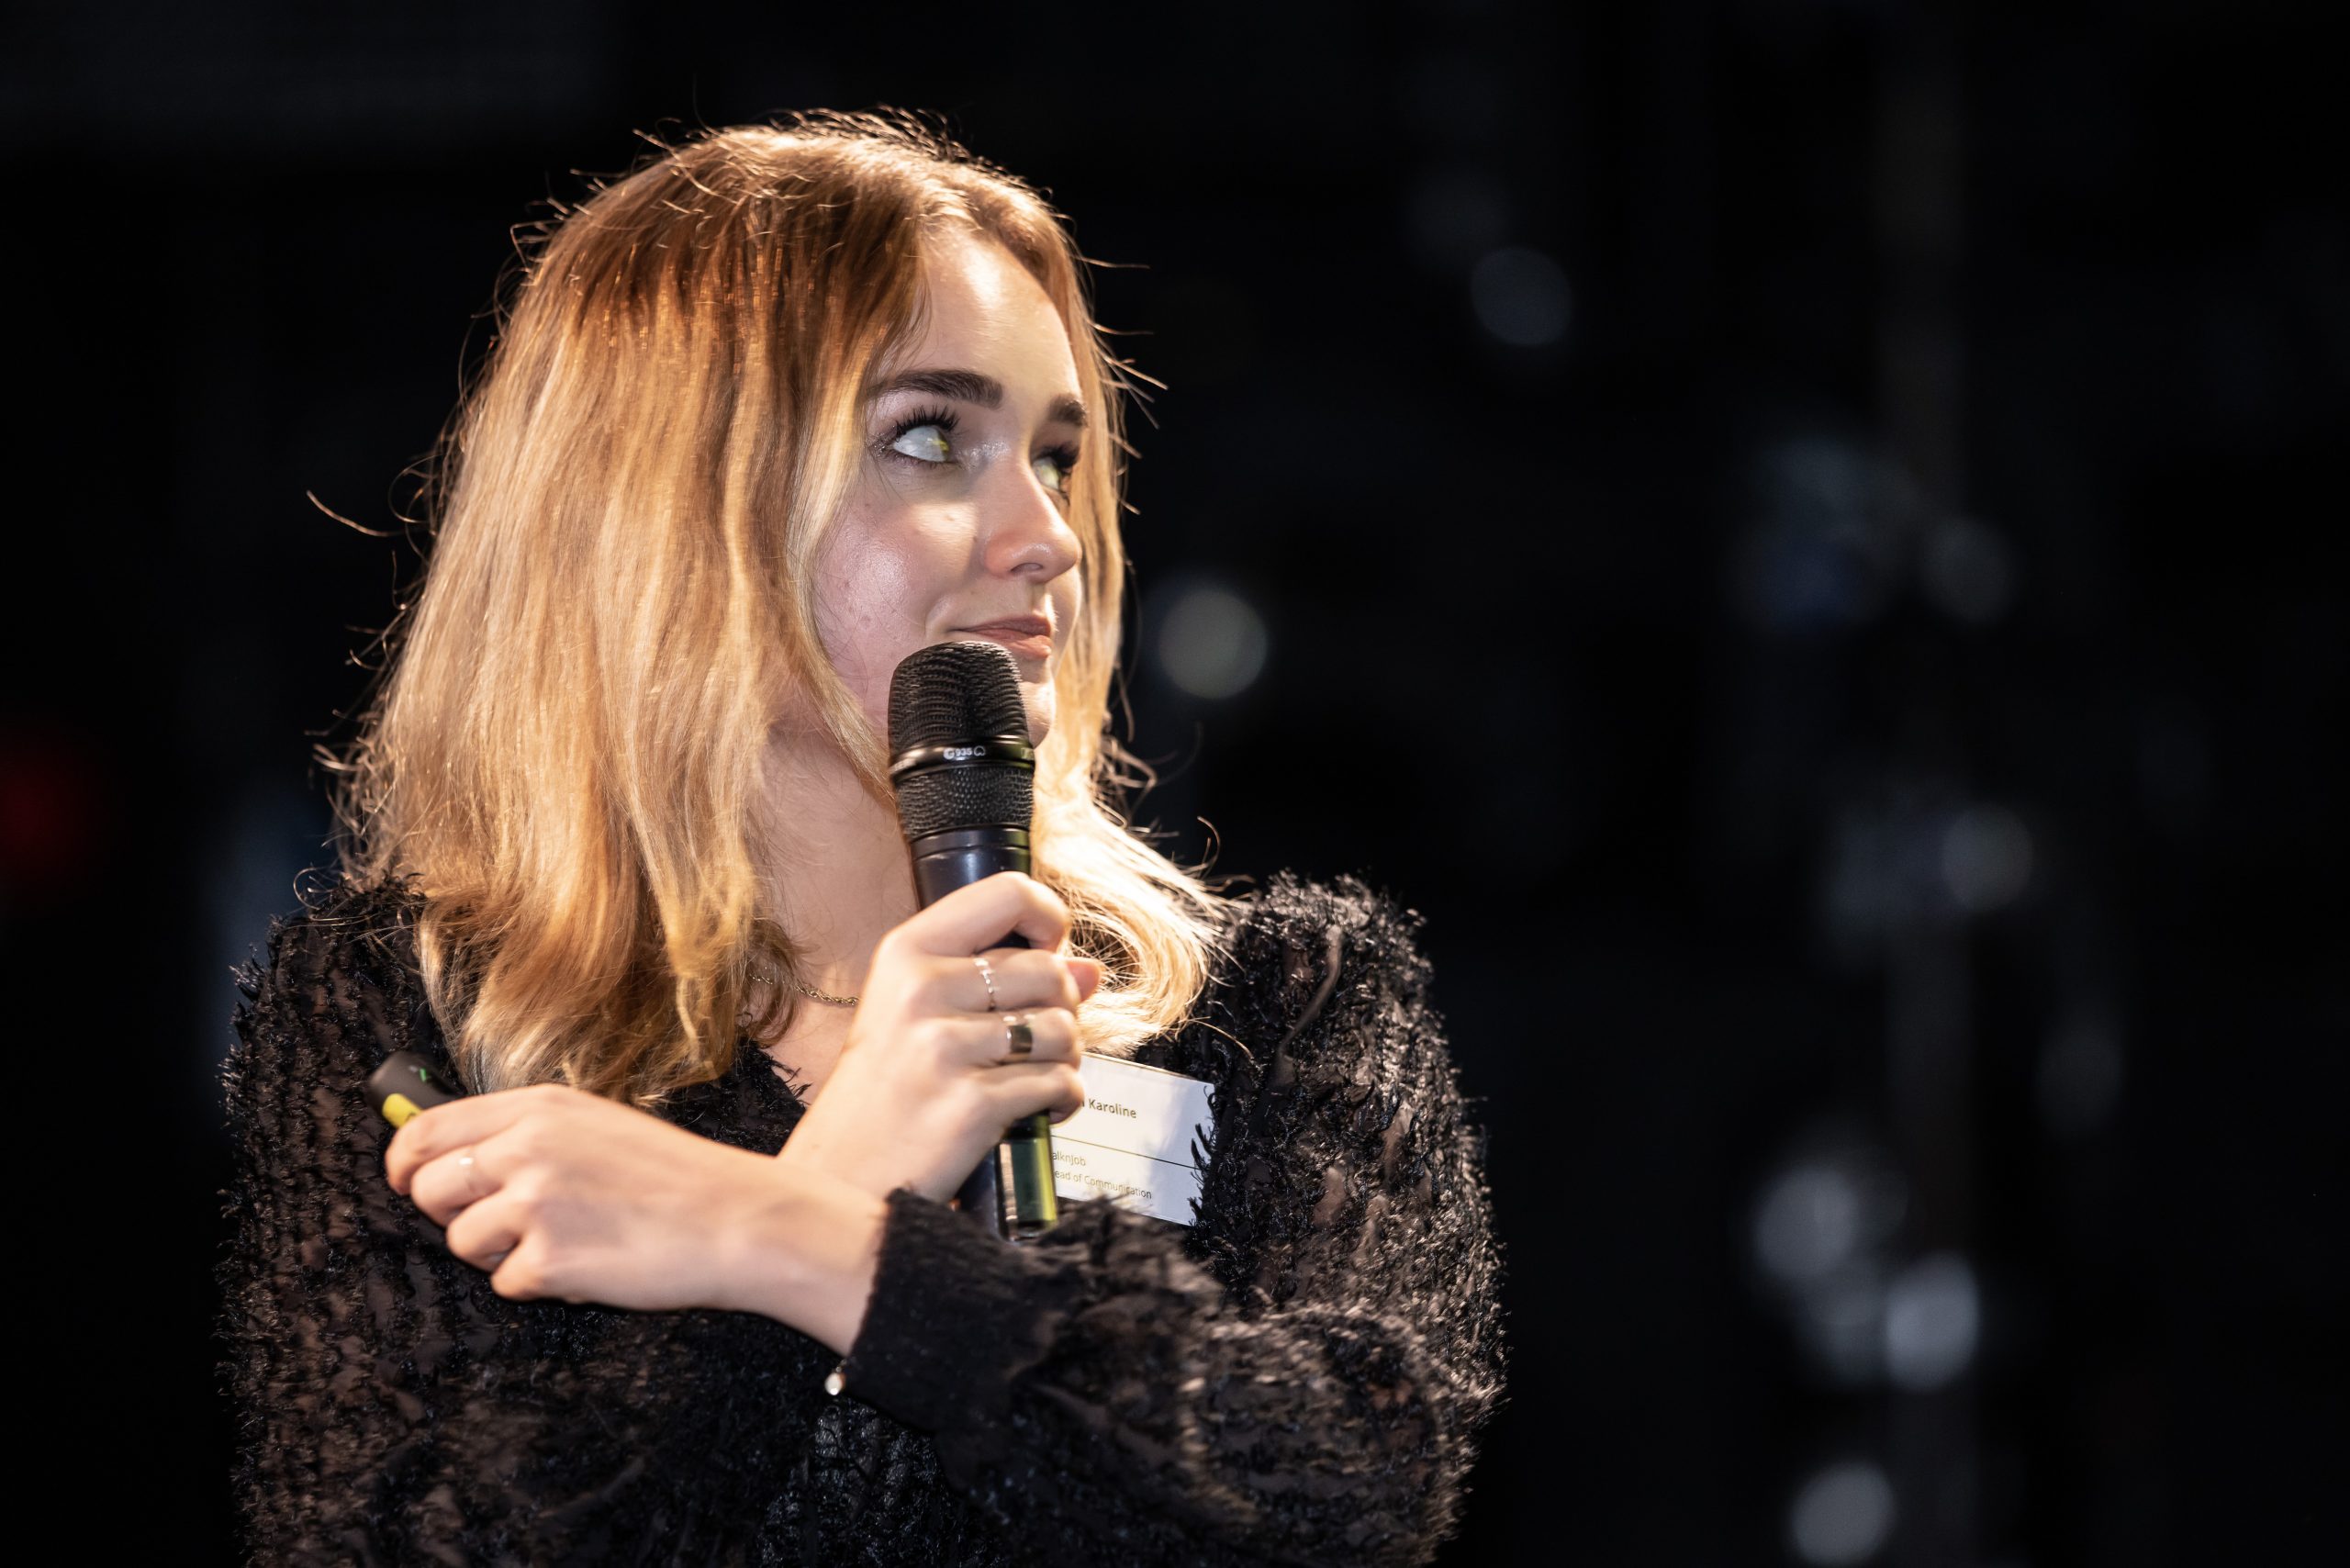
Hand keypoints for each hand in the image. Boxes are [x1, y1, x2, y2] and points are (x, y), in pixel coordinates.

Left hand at [385, 1083, 807, 1310]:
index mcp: (539, 1108)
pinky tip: (587, 1263)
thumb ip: (524, 1130)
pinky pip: (504, 1282)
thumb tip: (443, 1150)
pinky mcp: (548, 1260)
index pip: (427, 1129)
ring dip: (500, 1252)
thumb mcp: (596, 1124)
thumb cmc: (673, 1176)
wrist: (736, 1219)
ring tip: (562, 1240)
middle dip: (450, 1214)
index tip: (407, 1183)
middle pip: (427, 1187)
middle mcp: (527, 1147)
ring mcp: (535, 1203)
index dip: (404, 1163)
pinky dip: (538, 1284)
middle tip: (502, 1223)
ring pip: (460, 1241)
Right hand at [777, 871, 1104, 1204]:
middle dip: (1062, 1011)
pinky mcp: (972, 1103)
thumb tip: (1090, 969)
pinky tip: (1031, 1114)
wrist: (841, 1180)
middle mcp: (921, 990)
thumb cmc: (885, 1093)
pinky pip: (1061, 1084)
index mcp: (905, 952)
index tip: (1049, 952)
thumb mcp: (918, 1015)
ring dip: (1064, 1061)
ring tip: (1029, 1079)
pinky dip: (1062, 1102)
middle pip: (1051, 972)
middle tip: (1030, 1045)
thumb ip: (1003, 980)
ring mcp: (945, 1047)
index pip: (1009, 893)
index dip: (1049, 919)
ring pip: (1064, 1031)